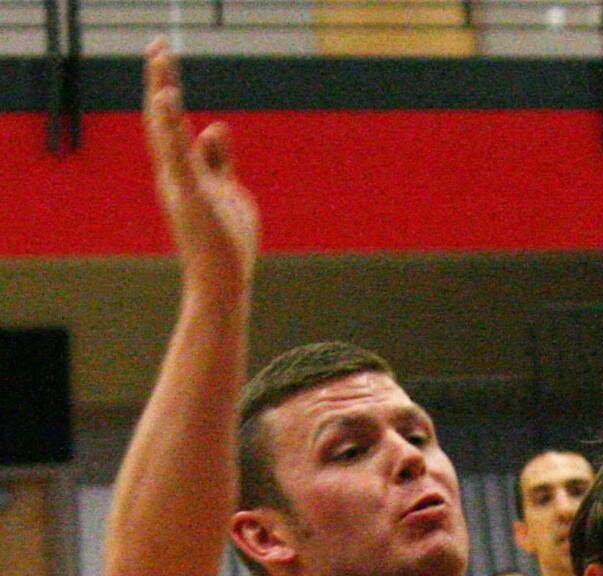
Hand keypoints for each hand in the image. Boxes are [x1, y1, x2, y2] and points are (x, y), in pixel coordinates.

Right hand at [143, 40, 258, 301]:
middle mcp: (175, 177)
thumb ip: (219, 160)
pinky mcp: (193, 198)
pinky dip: (171, 127)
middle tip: (158, 44)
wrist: (222, 287)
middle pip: (162, 121)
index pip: (171, 125)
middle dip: (159, 81)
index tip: (164, 55)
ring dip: (162, 92)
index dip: (165, 89)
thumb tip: (214, 125)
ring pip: (166, 133)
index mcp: (182, 174)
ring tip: (160, 58)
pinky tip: (166, 98)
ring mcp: (181, 187)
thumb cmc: (225, 244)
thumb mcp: (228, 192)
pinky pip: (179, 157)